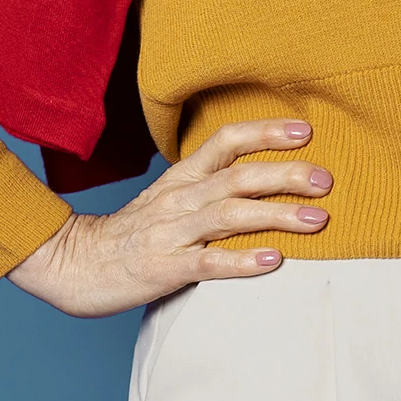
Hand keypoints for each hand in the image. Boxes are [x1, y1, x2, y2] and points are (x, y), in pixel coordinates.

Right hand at [7, 118, 330, 316]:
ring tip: (318, 220)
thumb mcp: (169, 198)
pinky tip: (274, 261)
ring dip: (278, 215)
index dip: (266, 132)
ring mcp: (172, 233)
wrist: (73, 264)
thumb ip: (209, 187)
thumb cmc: (132, 233)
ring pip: (230, 215)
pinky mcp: (164, 268)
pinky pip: (208, 263)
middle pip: (239, 176)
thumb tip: (263, 180)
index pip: (226, 141)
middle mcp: (180, 198)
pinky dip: (243, 261)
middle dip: (287, 175)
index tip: (306, 132)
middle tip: (327, 180)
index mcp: (182, 177)